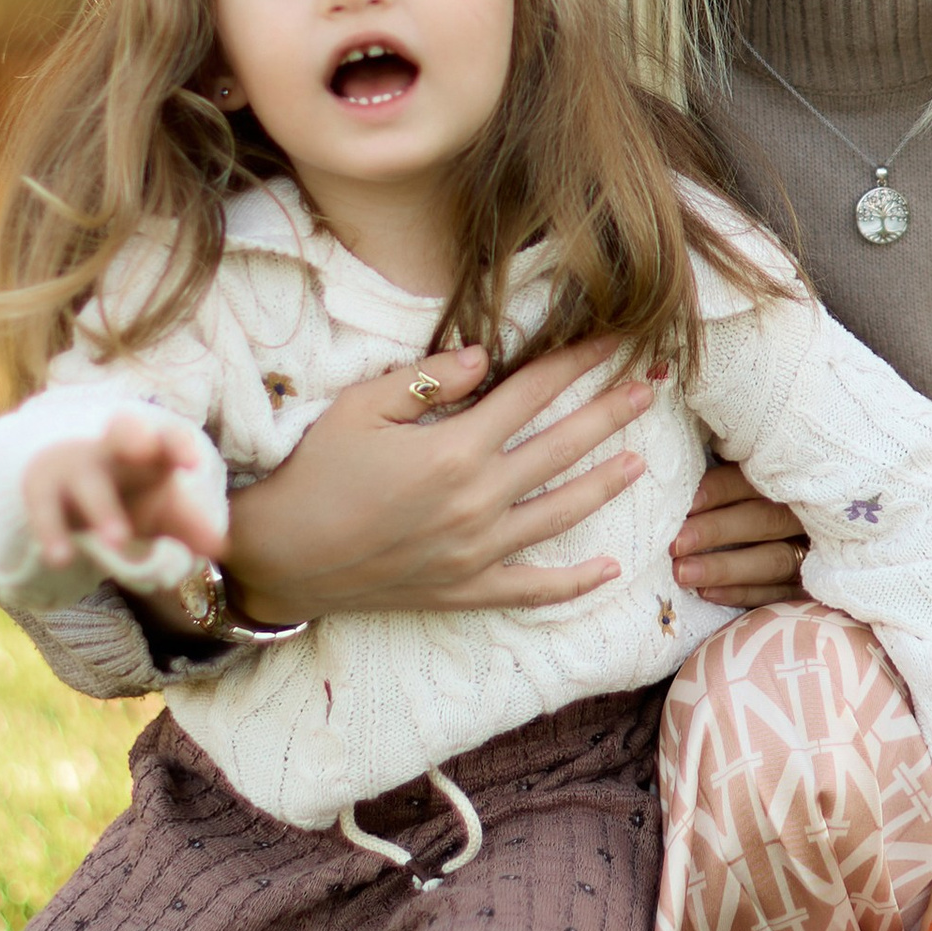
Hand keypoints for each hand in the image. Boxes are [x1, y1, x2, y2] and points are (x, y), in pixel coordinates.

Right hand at [20, 412, 222, 570]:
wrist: (64, 484)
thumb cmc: (127, 494)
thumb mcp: (160, 509)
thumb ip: (190, 526)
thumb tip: (222, 548)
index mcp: (149, 449)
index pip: (167, 437)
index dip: (178, 445)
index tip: (192, 464)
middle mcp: (111, 450)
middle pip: (122, 433)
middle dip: (132, 437)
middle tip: (146, 452)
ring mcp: (75, 468)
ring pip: (89, 484)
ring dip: (104, 510)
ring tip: (118, 541)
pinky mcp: (43, 492)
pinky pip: (45, 511)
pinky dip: (52, 533)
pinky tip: (61, 559)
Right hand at [220, 337, 655, 624]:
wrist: (279, 556)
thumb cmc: (313, 472)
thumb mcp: (360, 408)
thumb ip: (428, 381)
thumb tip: (486, 358)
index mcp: (454, 448)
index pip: (532, 394)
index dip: (577, 363)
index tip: (616, 342)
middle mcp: (476, 500)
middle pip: (561, 447)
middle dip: (611, 413)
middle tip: (652, 388)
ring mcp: (476, 550)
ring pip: (560, 512)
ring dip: (604, 484)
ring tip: (641, 462)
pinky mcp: (465, 588)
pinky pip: (532, 587)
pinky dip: (574, 582)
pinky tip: (611, 569)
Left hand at [669, 455, 806, 609]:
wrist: (810, 543)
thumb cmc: (750, 501)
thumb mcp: (743, 475)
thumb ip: (721, 472)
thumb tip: (678, 471)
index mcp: (786, 480)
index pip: (752, 481)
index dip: (719, 491)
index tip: (686, 504)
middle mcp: (804, 514)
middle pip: (764, 520)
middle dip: (716, 531)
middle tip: (676, 544)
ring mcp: (810, 552)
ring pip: (773, 560)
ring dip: (725, 568)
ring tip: (683, 573)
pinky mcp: (807, 586)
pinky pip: (777, 593)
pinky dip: (742, 593)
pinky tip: (707, 593)